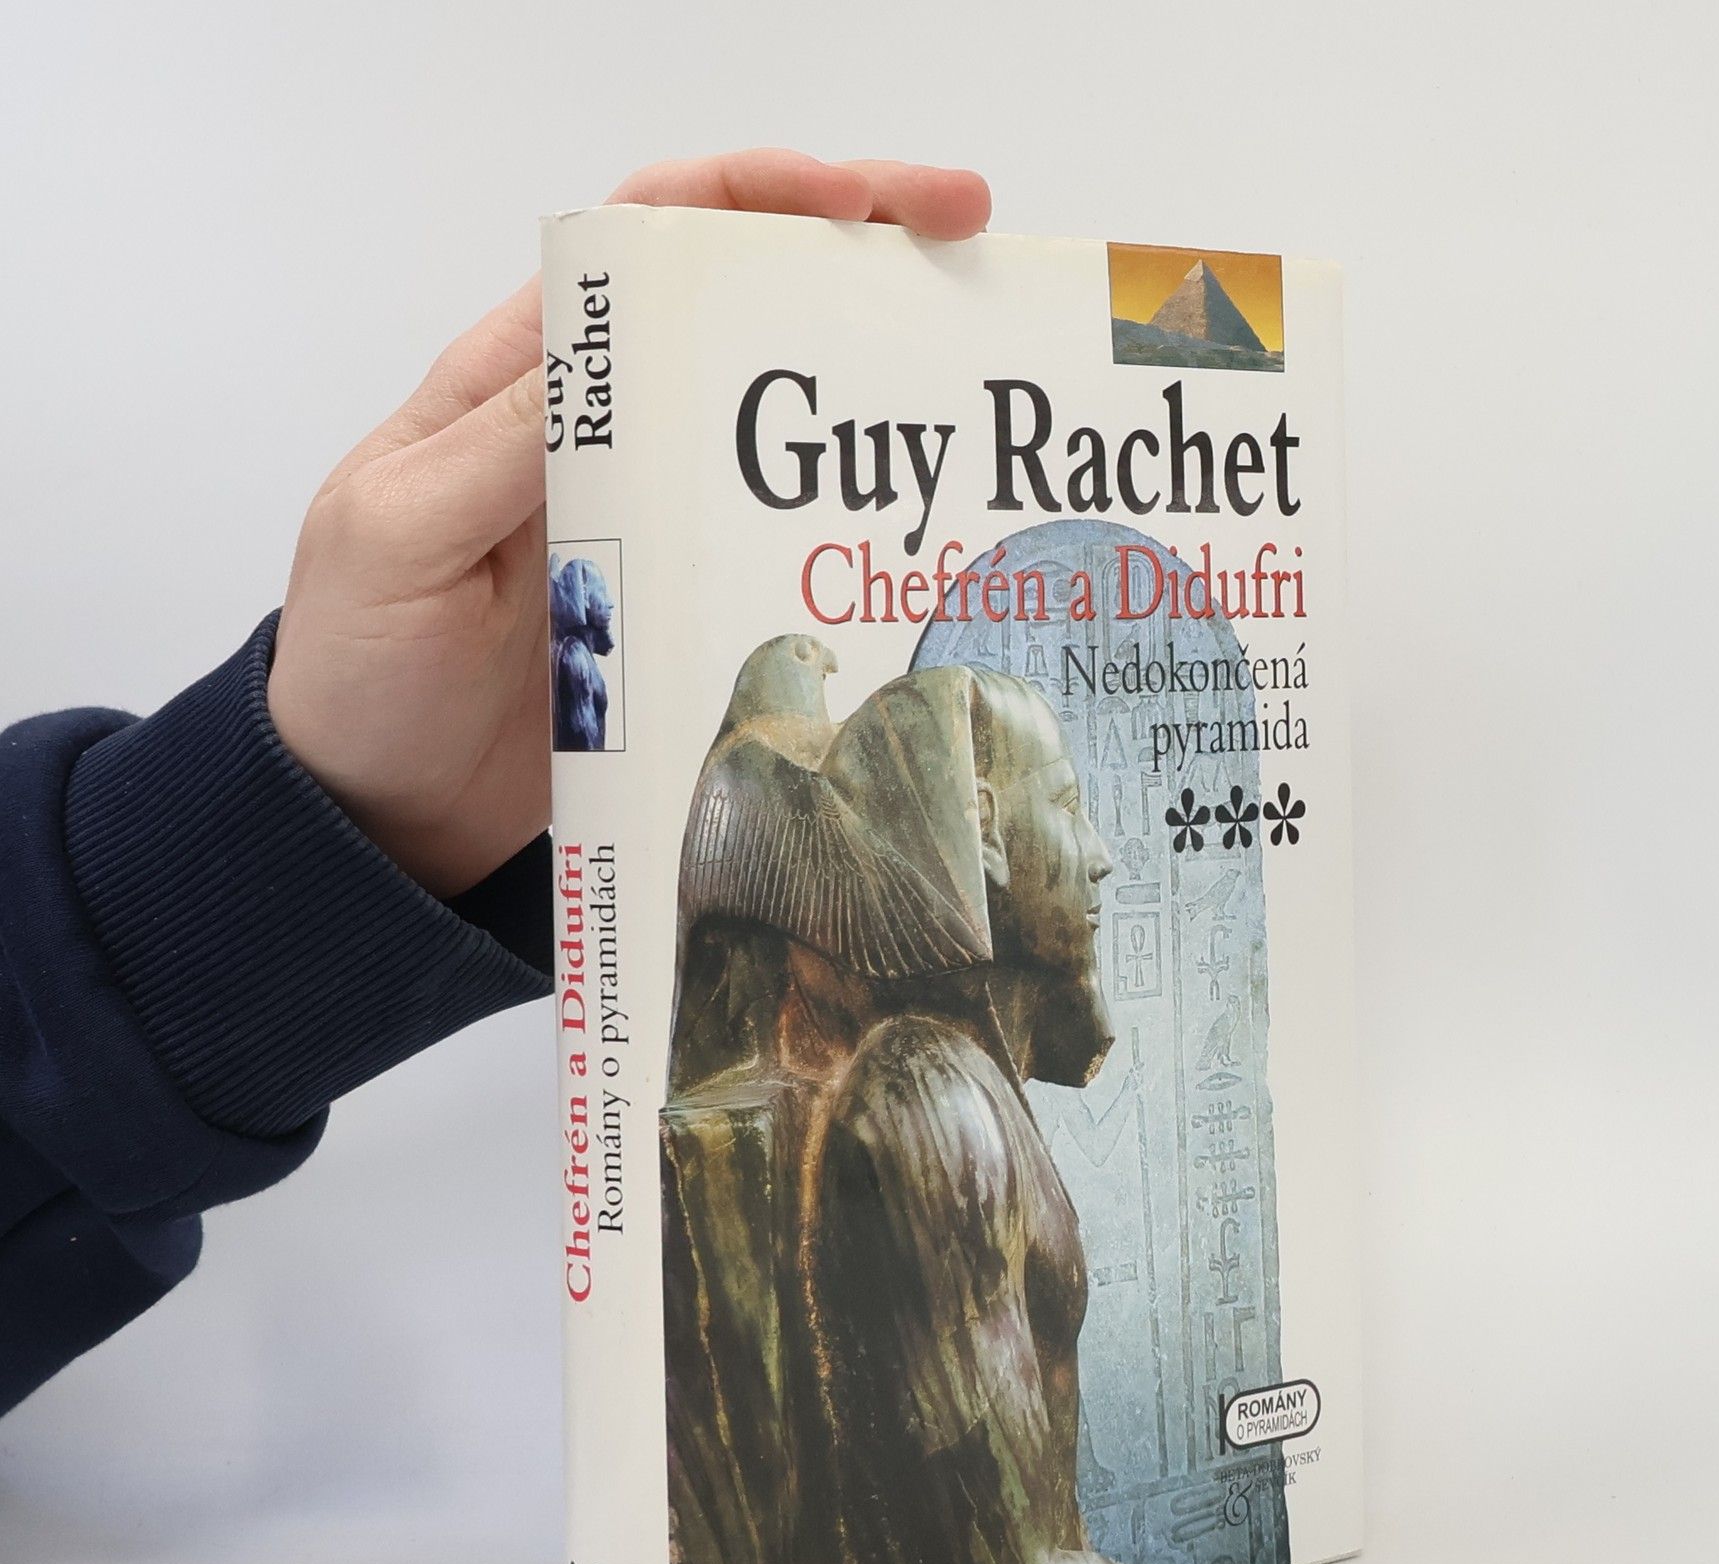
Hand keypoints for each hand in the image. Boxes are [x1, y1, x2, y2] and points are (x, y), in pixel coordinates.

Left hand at [269, 152, 990, 898]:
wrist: (381, 814)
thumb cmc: (356, 666)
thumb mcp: (398, 534)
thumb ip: (498, 448)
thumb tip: (614, 355)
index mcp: (523, 383)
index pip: (645, 242)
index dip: (750, 195)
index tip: (857, 197)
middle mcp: (602, 439)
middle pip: (737, 320)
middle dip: (852, 264)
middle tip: (962, 248)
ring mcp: (651, 530)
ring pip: (773, 441)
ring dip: (865, 404)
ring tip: (964, 390)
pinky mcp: (680, 616)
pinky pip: (770, 557)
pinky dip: (840, 538)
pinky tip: (907, 545)